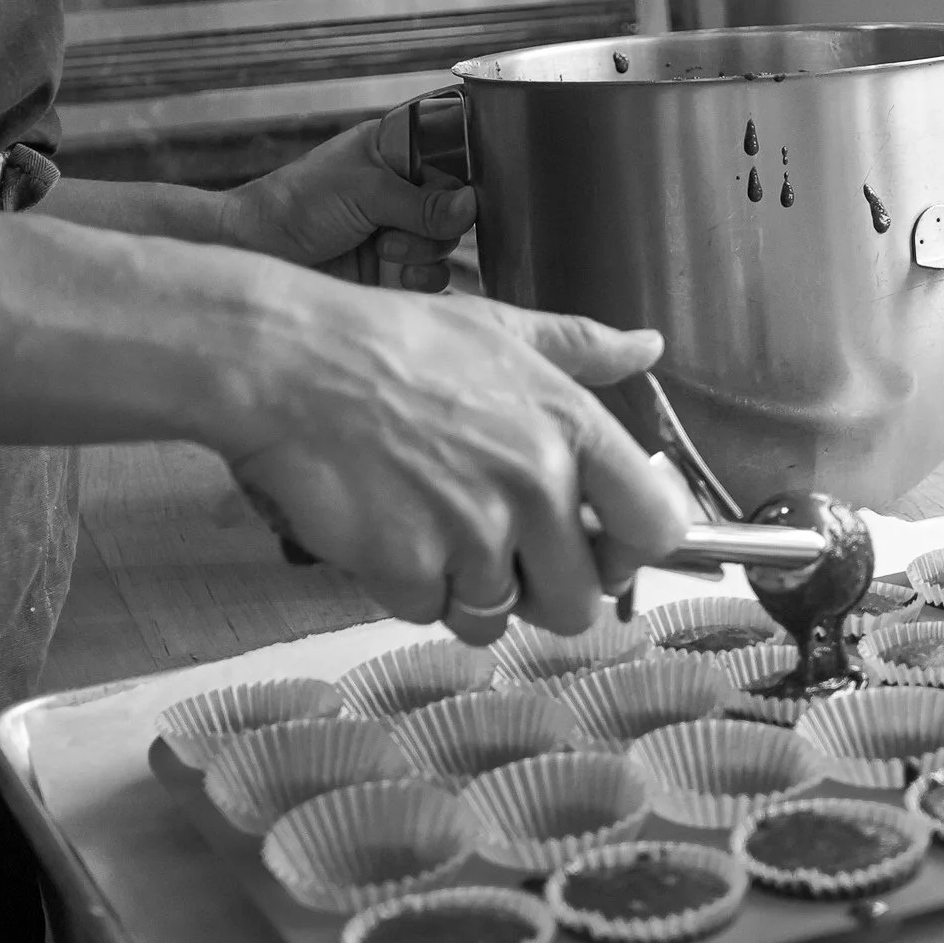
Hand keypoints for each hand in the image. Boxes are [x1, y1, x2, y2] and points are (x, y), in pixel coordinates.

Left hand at [219, 116, 471, 290]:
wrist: (259, 254)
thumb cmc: (299, 204)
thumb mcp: (364, 192)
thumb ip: (422, 202)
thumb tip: (471, 207)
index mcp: (394, 150)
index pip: (451, 154)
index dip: (462, 174)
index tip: (457, 192)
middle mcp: (402, 188)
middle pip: (456, 204)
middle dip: (437, 222)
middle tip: (395, 226)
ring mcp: (399, 228)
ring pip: (447, 241)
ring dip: (425, 250)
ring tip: (385, 249)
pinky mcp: (394, 267)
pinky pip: (434, 274)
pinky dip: (424, 277)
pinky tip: (398, 274)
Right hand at [225, 285, 689, 635]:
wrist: (286, 361)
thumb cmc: (389, 340)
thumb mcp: (496, 326)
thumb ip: (581, 346)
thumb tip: (648, 346)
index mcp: (570, 426)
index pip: (657, 527)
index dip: (633, 549)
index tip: (603, 542)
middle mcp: (535, 484)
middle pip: (580, 603)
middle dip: (540, 589)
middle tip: (495, 544)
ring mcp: (472, 532)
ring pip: (499, 617)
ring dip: (466, 588)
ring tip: (427, 521)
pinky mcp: (410, 568)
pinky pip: (429, 612)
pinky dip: (406, 585)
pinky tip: (383, 526)